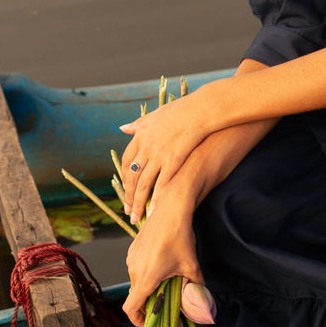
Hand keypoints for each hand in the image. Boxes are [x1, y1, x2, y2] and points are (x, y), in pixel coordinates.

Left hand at [120, 87, 226, 222]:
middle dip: (129, 196)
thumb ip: (139, 124)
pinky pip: (162, 184)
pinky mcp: (173, 160)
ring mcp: (159, 154)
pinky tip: (155, 211)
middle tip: (128, 211)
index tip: (126, 190)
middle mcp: (146, 147)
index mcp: (141, 135)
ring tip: (137, 218)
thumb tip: (123, 128)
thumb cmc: (183, 109)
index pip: (127, 161)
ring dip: (139, 203)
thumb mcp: (156, 113)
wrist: (202, 108)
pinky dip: (157, 199)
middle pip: (132, 177)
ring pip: (144, 184)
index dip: (125, 178)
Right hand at [124, 165, 204, 324]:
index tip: (150, 322)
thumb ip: (196, 288)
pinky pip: (136, 268)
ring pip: (136, 281)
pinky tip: (162, 265)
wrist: (170, 209)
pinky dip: (146, 274)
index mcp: (146, 278)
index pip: (130, 308)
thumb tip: (201, 304)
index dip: (138, 320)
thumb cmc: (180, 237)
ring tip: (167, 282)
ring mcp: (131, 259)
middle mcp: (134, 270)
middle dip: (149, 303)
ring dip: (148, 287)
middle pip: (136, 296)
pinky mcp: (132, 249)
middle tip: (166, 303)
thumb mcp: (192, 266)